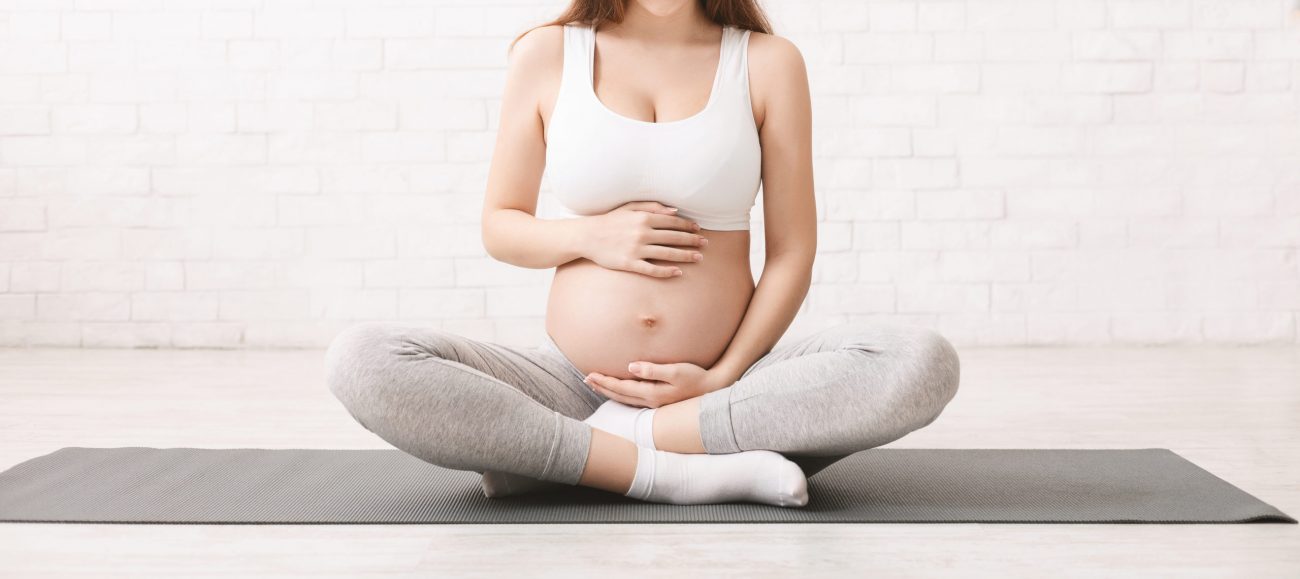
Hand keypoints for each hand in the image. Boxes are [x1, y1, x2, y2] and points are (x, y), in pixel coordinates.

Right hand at [576, 201, 708, 277]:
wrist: (587, 236)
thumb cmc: (609, 220)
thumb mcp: (629, 207)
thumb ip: (652, 207)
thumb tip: (675, 211)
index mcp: (643, 218)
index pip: (672, 222)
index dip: (688, 226)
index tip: (698, 230)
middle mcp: (642, 233)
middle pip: (674, 237)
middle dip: (692, 240)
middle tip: (706, 244)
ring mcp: (636, 249)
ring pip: (667, 253)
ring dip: (685, 256)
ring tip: (699, 258)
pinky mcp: (630, 263)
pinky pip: (652, 269)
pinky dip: (666, 271)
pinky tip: (678, 273)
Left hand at [582, 360, 734, 408]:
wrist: (713, 389)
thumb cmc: (695, 377)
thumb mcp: (676, 371)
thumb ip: (653, 369)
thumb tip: (630, 367)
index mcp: (652, 393)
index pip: (621, 388)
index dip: (604, 381)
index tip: (589, 374)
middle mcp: (651, 401)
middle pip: (620, 395)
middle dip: (602, 387)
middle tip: (586, 380)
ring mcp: (655, 403)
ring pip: (625, 399)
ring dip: (609, 391)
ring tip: (596, 385)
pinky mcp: (660, 401)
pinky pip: (633, 399)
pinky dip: (621, 394)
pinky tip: (619, 391)